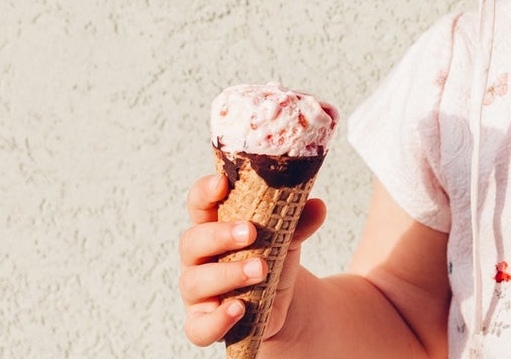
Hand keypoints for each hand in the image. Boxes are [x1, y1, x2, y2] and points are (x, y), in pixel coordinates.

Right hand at [177, 172, 327, 347]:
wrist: (278, 300)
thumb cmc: (271, 256)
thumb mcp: (286, 235)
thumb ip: (298, 221)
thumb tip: (317, 206)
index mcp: (213, 226)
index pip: (199, 205)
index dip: (205, 192)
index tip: (222, 182)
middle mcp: (198, 257)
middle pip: (193, 241)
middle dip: (220, 235)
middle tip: (250, 231)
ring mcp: (198, 292)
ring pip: (195, 282)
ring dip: (228, 274)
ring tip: (260, 269)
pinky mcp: (203, 322)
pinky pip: (199, 327)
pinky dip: (217, 320)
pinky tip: (239, 308)